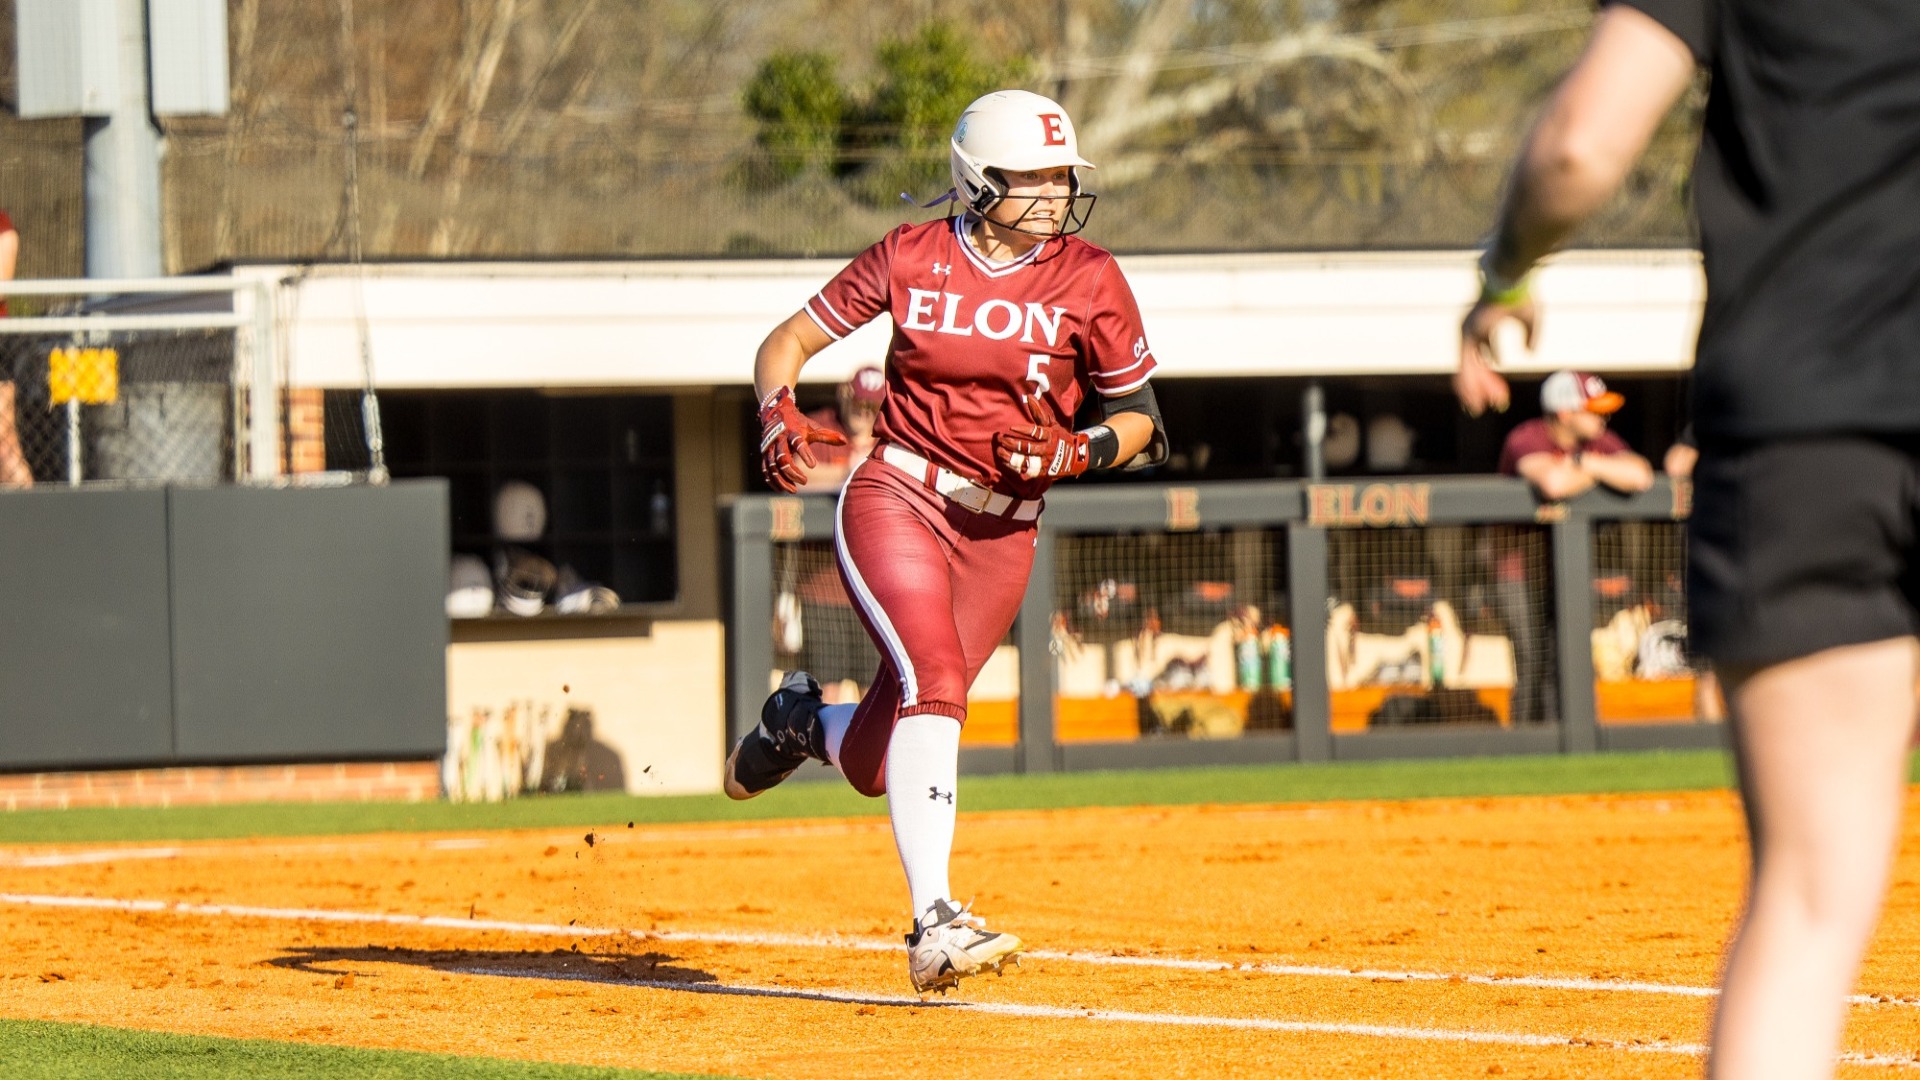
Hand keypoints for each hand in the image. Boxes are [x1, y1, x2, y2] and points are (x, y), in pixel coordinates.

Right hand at [758, 386, 846, 492]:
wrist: (776, 412)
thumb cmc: (798, 423)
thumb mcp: (813, 427)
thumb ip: (827, 435)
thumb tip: (845, 441)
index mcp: (792, 432)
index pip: (798, 443)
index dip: (805, 454)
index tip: (813, 466)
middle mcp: (779, 440)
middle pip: (782, 458)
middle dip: (792, 472)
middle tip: (805, 481)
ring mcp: (770, 447)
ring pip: (772, 466)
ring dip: (782, 480)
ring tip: (794, 490)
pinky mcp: (765, 453)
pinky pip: (765, 470)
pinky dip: (772, 481)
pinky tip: (782, 489)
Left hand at [994, 395, 1087, 479]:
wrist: (1076, 458)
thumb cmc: (1060, 437)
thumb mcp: (1052, 424)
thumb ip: (1039, 413)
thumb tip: (1029, 396)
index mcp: (1050, 436)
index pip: (1036, 433)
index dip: (1023, 430)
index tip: (1011, 428)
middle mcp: (1047, 449)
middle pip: (1028, 448)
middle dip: (1012, 444)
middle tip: (1000, 439)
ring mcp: (1044, 462)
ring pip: (1025, 461)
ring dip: (1010, 457)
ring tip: (999, 451)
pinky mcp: (1041, 472)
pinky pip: (1025, 470)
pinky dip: (1014, 466)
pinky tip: (1005, 461)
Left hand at [1455, 292, 1536, 417]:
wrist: (1513, 279)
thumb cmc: (1522, 294)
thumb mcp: (1530, 321)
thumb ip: (1530, 337)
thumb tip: (1529, 354)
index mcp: (1483, 329)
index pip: (1483, 359)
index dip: (1490, 378)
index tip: (1499, 396)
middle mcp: (1471, 332)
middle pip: (1473, 368)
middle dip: (1480, 389)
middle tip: (1484, 407)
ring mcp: (1468, 334)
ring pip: (1467, 369)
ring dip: (1472, 390)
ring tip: (1477, 408)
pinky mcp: (1468, 335)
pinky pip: (1466, 364)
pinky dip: (1470, 382)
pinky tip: (1474, 397)